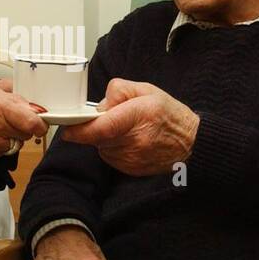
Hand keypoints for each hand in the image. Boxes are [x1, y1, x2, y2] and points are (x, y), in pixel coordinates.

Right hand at [0, 78, 48, 162]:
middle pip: (26, 135)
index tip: (40, 122)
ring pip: (15, 145)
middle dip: (23, 128)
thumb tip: (31, 99)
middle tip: (12, 120)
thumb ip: (15, 93)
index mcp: (2, 107)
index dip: (40, 124)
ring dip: (11, 138)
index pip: (33, 123)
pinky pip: (2, 152)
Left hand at [59, 78, 199, 176]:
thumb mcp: (146, 90)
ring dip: (106, 137)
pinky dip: (114, 147)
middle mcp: (134, 140)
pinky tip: (131, 141)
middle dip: (97, 126)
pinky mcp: (129, 170)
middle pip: (98, 136)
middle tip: (116, 118)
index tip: (67, 130)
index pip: (103, 127)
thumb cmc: (169, 114)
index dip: (81, 130)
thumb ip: (118, 91)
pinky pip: (109, 156)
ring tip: (129, 130)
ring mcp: (131, 159)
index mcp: (138, 116)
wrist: (191, 144)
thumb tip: (99, 106)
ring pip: (101, 146)